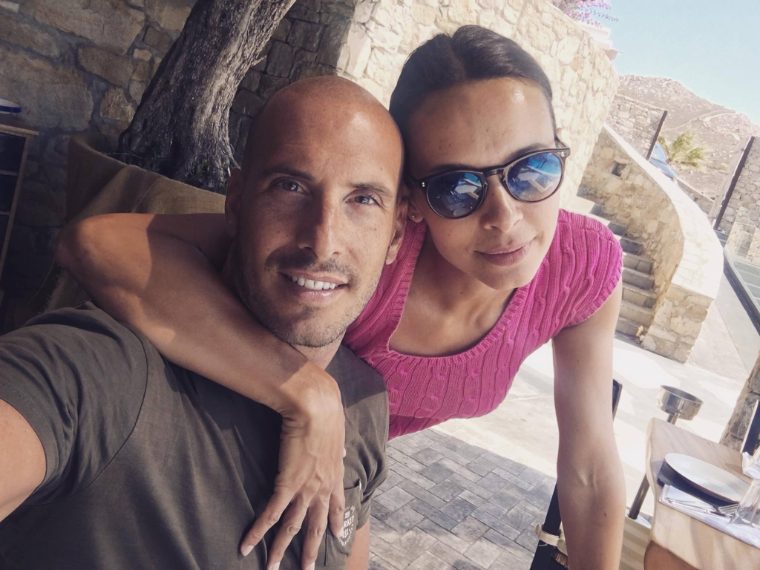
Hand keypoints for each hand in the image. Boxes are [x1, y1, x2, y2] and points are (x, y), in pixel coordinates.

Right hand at [240, 362, 345, 569]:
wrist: (316, 406)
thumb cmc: (326, 414)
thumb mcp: (337, 435)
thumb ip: (337, 449)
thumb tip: (341, 451)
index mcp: (334, 474)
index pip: (337, 505)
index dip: (335, 522)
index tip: (336, 536)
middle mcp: (322, 486)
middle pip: (316, 525)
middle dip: (311, 549)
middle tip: (308, 569)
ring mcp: (305, 488)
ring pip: (292, 527)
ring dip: (281, 550)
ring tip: (272, 568)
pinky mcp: (287, 484)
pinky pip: (270, 515)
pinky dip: (257, 532)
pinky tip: (246, 546)